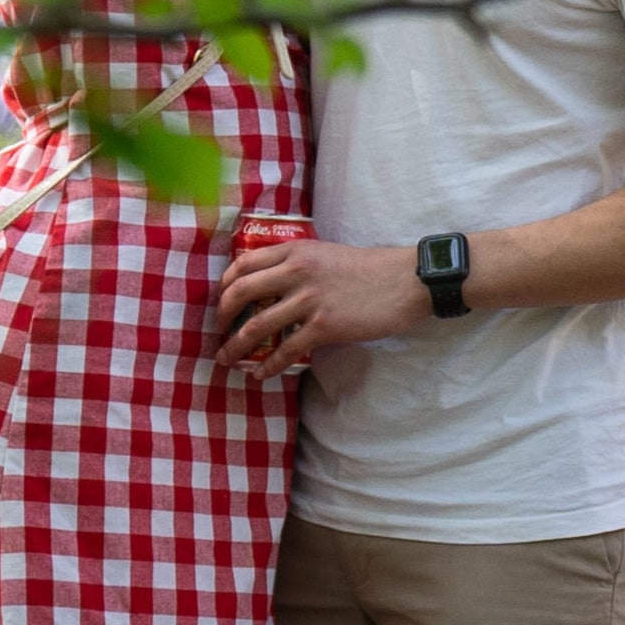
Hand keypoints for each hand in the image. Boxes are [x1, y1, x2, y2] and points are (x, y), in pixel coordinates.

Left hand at [216, 239, 430, 377]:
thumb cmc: (370, 269)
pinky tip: (261, 374)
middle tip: (218, 332)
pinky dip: (267, 365)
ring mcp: (309, 299)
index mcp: (297, 250)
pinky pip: (285, 350)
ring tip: (226, 359)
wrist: (406, 281)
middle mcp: (297, 271)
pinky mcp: (324, 325)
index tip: (222, 302)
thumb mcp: (327, 254)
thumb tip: (271, 287)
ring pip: (256, 326)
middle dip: (221, 316)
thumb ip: (299, 264)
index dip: (224, 285)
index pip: (243, 264)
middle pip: (240, 293)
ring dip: (235, 346)